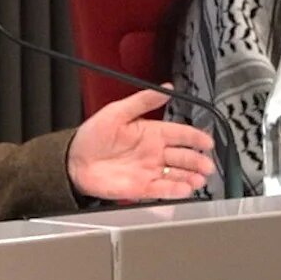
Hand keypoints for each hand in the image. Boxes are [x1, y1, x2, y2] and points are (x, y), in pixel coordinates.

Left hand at [67, 87, 216, 200]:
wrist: (72, 161)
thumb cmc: (91, 136)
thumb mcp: (116, 111)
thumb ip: (143, 101)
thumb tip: (166, 89)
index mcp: (151, 132)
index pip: (180, 134)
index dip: (195, 137)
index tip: (207, 141)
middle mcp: (153, 152)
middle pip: (183, 156)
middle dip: (197, 160)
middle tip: (207, 165)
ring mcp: (148, 170)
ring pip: (177, 175)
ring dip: (190, 177)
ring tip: (199, 179)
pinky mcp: (141, 187)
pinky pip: (163, 189)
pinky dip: (175, 190)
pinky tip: (185, 189)